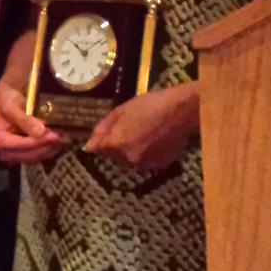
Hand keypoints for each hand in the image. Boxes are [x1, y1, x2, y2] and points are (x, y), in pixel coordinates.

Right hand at [0, 81, 66, 164]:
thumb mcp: (12, 104)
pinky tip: (60, 139)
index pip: (20, 146)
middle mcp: (3, 152)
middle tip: (63, 136)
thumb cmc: (8, 97)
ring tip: (64, 136)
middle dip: (47, 146)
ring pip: (37, 157)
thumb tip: (41, 133)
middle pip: (29, 154)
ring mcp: (15, 155)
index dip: (37, 142)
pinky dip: (51, 148)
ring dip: (52, 148)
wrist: (10, 93)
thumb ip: (24, 119)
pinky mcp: (26, 153)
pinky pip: (41, 155)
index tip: (53, 135)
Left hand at [84, 84, 198, 171]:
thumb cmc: (150, 105)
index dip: (103, 139)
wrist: (182, 111)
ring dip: (132, 150)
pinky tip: (155, 139)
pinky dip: (147, 153)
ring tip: (144, 132)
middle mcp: (128, 159)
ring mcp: (145, 164)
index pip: (98, 149)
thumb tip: (89, 144)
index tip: (112, 131)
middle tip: (131, 128)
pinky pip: (146, 161)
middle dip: (118, 145)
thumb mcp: (121, 110)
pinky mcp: (160, 166)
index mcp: (116, 144)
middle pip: (114, 156)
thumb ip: (103, 128)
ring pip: (130, 160)